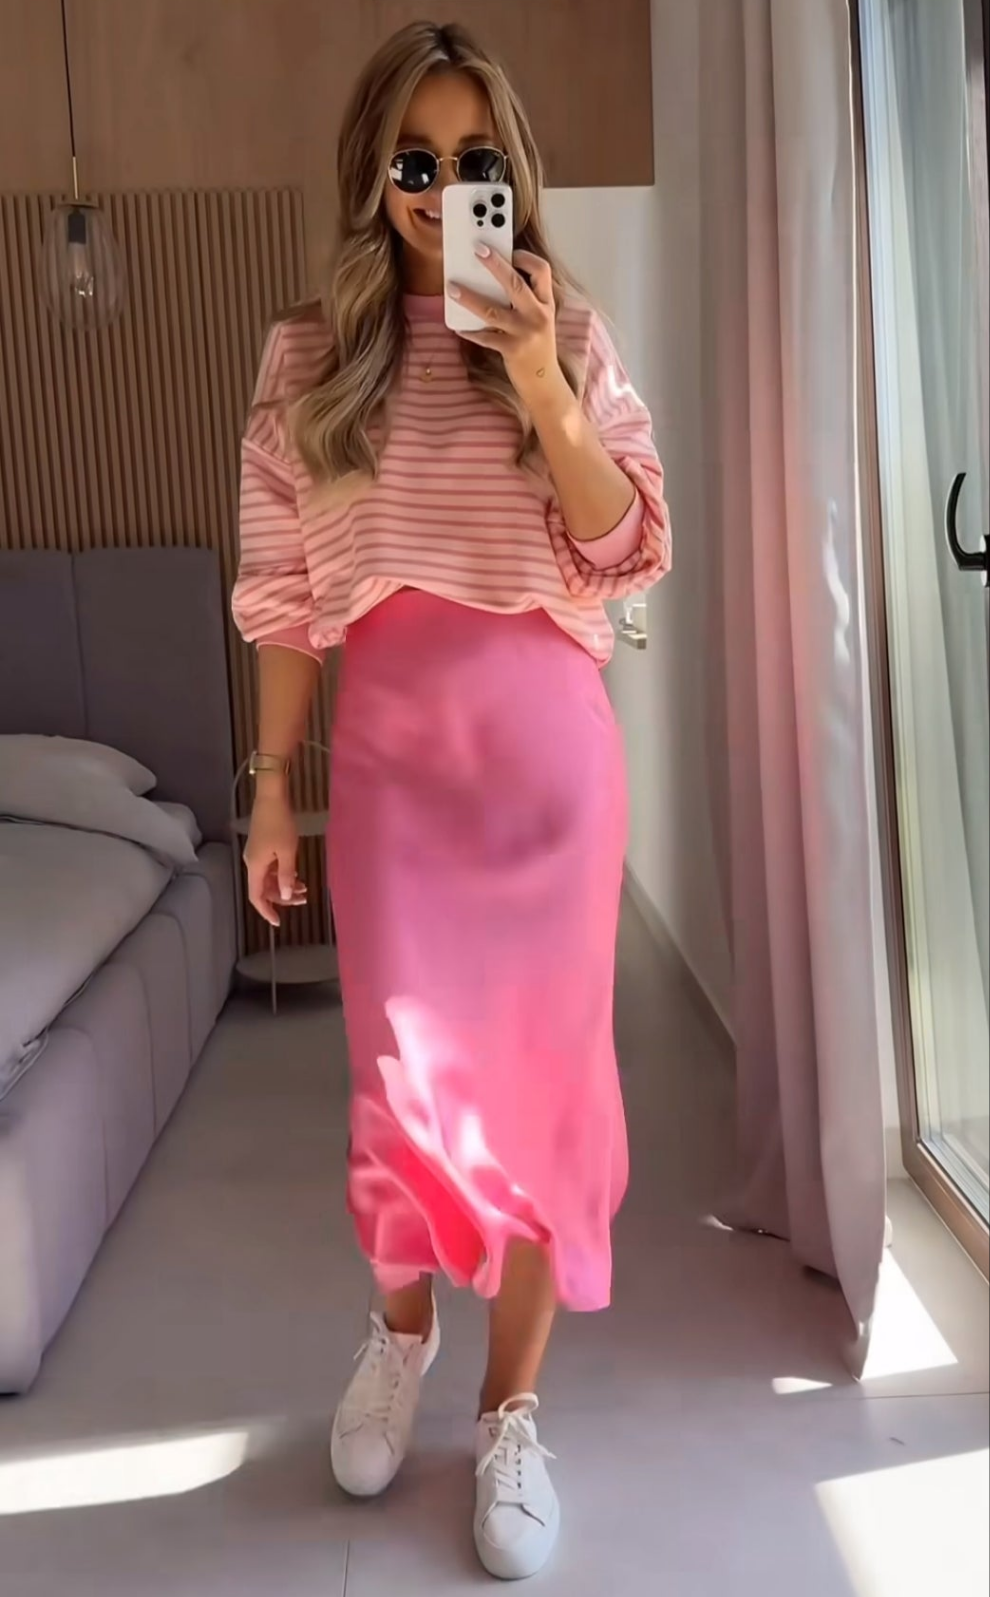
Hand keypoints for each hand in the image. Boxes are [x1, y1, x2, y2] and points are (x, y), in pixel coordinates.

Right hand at [243, 789, 306, 927]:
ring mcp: (257, 854)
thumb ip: (286, 875)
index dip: (266, 911)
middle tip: (303, 899)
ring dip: (284, 885)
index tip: (279, 922)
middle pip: (264, 889)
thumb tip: (285, 895)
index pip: (256, 897)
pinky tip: (296, 874)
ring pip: (269, 878)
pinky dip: (283, 874)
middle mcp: (252, 863)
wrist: (271, 797)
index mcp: (256, 866)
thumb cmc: (280, 823)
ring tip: (304, 887)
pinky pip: (271, 868)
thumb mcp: (287, 851)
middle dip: (282, 897)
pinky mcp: (262, 846)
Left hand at [449, 248, 561, 401]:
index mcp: (547, 304)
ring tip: (452, 288)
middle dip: (496, 264)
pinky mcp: (512, 350)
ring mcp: (525, 333)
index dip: (525, 257)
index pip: (542, 271)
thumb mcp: (540, 319)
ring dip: (470, 298)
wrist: (545, 383)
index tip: (509, 250)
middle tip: (477, 249)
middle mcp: (539, 316)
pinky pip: (485, 337)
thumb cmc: (538, 347)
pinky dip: (470, 331)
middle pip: (516, 284)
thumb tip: (493, 278)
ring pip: (493, 311)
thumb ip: (526, 300)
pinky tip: (458, 327)